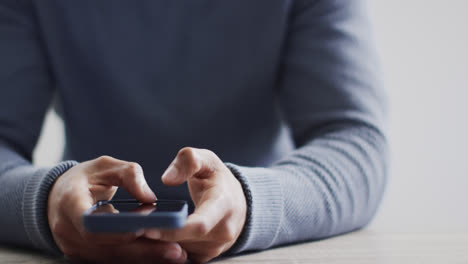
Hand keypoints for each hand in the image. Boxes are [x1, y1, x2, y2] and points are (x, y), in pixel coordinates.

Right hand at [47, 156, 187, 262]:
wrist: (58, 196)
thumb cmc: (85, 178)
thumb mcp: (106, 166)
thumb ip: (129, 174)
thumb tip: (150, 197)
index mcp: (70, 202)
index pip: (90, 222)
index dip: (116, 229)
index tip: (144, 229)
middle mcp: (68, 229)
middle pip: (107, 246)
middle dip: (142, 249)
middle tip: (175, 249)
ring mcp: (74, 246)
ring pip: (111, 257)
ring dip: (144, 258)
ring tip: (175, 255)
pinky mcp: (84, 255)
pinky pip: (112, 259)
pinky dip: (137, 258)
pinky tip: (160, 256)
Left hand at [145, 147, 246, 262]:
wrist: (236, 199)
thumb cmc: (217, 178)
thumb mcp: (206, 159)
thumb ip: (187, 161)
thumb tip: (167, 180)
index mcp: (223, 204)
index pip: (199, 224)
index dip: (172, 228)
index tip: (146, 227)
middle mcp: (224, 229)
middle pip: (187, 241)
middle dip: (159, 237)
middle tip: (133, 229)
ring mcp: (218, 246)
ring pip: (184, 250)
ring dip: (162, 244)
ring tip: (143, 229)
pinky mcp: (209, 254)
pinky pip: (185, 256)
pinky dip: (168, 248)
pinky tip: (156, 236)